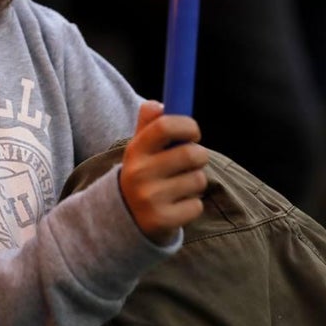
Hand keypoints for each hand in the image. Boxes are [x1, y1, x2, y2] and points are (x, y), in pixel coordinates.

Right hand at [118, 101, 207, 244]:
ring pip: (198, 180)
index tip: (193, 132)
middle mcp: (139, 173)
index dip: (187, 125)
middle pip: (191, 154)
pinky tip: (177, 205)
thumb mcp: (140, 149)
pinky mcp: (162, 221)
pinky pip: (197, 206)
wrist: (125, 220)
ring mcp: (150, 198)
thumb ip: (149, 124)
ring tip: (181, 186)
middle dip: (200, 156)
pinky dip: (193, 205)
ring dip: (196, 182)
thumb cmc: (144, 174)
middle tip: (193, 161)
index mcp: (135, 150)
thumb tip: (158, 104)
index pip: (165, 126)